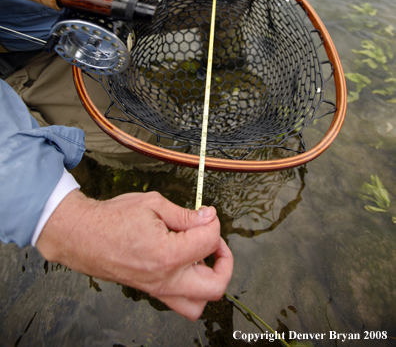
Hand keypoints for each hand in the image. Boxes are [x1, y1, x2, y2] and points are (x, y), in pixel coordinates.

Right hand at [36, 190, 232, 319]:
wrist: (83, 236)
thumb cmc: (113, 218)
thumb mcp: (152, 204)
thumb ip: (184, 214)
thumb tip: (208, 218)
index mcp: (168, 254)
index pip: (209, 241)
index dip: (213, 222)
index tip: (206, 213)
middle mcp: (166, 279)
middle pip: (216, 286)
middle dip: (225, 261)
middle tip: (215, 241)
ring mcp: (158, 289)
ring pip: (199, 304)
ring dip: (209, 280)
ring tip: (202, 255)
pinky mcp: (151, 291)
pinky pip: (181, 300)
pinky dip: (191, 285)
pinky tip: (184, 260)